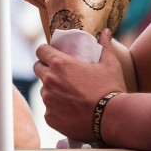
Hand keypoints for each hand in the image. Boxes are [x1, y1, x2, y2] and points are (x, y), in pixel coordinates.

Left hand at [33, 28, 124, 142]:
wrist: (112, 118)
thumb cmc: (111, 89)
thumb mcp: (110, 65)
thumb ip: (105, 46)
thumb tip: (106, 31)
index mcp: (60, 64)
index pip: (40, 51)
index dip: (45, 51)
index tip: (52, 54)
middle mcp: (49, 81)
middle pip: (38, 69)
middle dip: (46, 68)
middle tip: (61, 73)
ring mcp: (48, 100)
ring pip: (44, 91)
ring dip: (52, 90)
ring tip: (68, 94)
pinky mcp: (49, 118)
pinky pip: (49, 110)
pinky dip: (57, 109)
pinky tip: (70, 111)